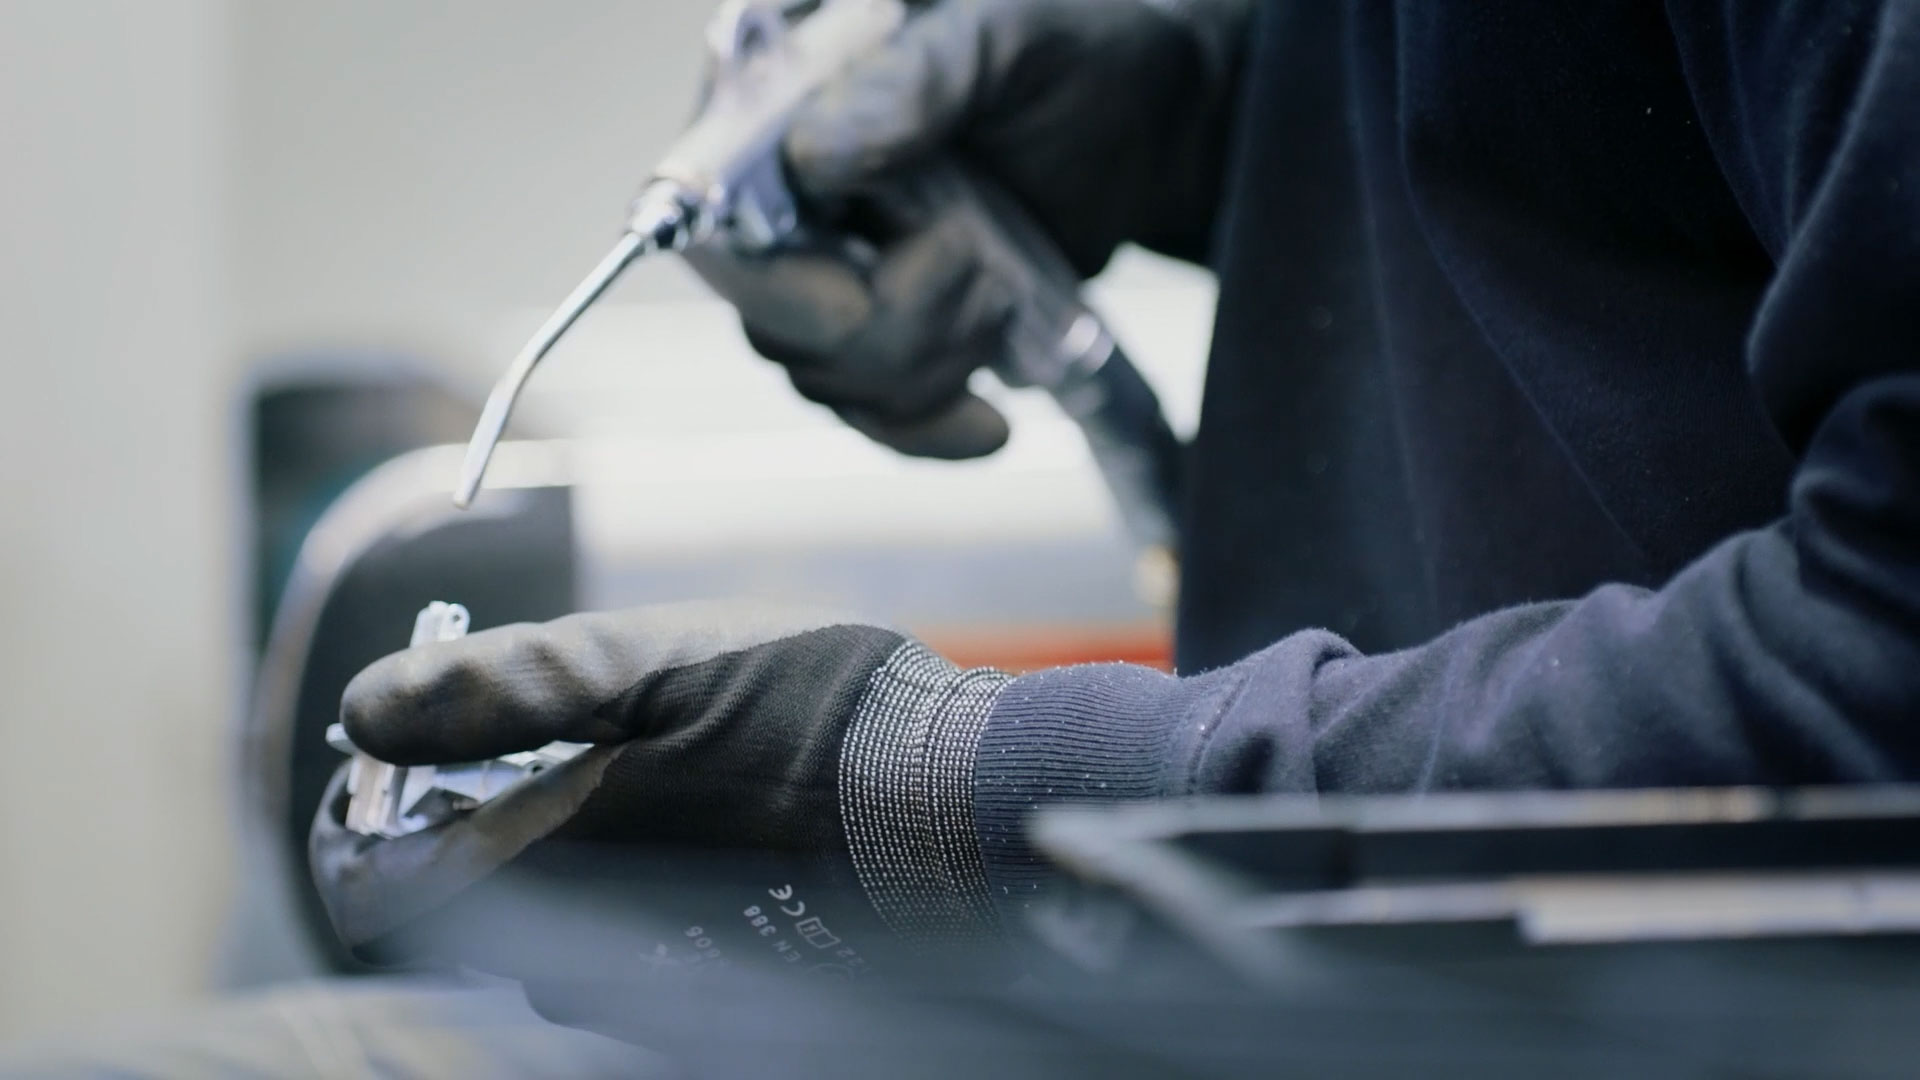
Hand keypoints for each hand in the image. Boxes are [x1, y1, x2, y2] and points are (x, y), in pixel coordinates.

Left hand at [309, 603, 1011, 986]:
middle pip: (466, 901)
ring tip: (641, 764)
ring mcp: (647, 980)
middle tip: (549, 730)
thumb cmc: (812, 717)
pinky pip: (621, 948)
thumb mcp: (651, 663)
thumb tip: (361, 707)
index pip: (377, 886)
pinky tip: (698, 819)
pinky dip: (625, 883)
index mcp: (548, 854)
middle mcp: (581, 943)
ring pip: (547, 925)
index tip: (395, 751)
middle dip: (477, 814)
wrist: (955, 800)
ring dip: (559, 848)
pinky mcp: (709, 989)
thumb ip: (501, 688)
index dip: (363, 815)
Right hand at [687, 0, 1249, 458]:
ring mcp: (834, 273)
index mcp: (782, 99)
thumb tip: (812, 157)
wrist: (1152, 126)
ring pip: (825, 376)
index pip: (710, 204)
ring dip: (930, 358)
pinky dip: (929, 429)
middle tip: (975, 259)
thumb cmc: (1072, 56)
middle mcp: (787, 195)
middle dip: (884, 322)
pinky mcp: (888, 334)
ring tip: (1001, 288)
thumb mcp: (1001, 38)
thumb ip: (912, 83)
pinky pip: (873, 415)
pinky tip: (990, 423)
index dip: (769, 272)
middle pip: (768, 315)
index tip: (850, 298)